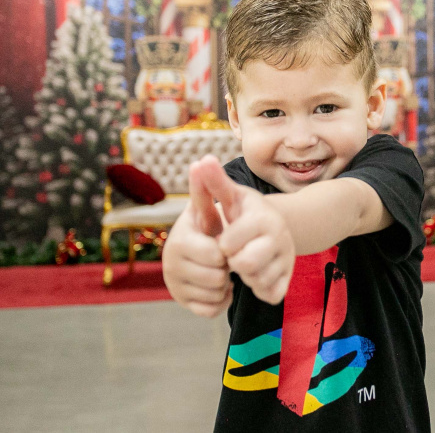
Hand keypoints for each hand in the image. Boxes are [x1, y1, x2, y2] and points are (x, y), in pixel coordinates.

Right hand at [162, 159, 232, 317]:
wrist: (207, 249)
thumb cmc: (212, 225)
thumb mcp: (212, 206)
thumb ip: (208, 187)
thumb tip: (202, 160)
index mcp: (178, 241)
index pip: (215, 255)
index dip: (227, 251)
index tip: (223, 242)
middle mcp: (170, 266)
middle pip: (217, 278)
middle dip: (227, 268)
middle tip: (223, 258)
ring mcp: (175, 287)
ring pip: (215, 295)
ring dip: (226, 284)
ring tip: (220, 269)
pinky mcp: (183, 304)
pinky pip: (212, 310)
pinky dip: (221, 300)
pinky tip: (218, 286)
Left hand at [194, 155, 295, 304]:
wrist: (277, 226)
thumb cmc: (245, 212)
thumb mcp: (232, 195)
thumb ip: (215, 181)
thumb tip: (201, 161)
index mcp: (264, 218)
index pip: (229, 243)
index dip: (223, 243)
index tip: (227, 236)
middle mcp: (281, 238)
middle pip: (246, 264)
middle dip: (234, 261)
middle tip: (236, 252)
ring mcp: (288, 260)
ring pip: (258, 281)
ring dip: (246, 275)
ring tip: (246, 261)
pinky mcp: (290, 279)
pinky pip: (270, 294)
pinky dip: (259, 288)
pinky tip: (256, 274)